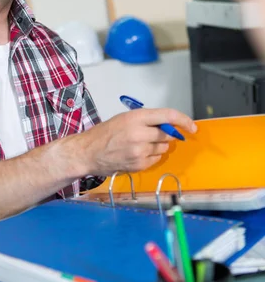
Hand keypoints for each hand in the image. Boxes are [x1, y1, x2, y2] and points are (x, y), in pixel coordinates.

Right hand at [80, 108, 196, 175]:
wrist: (88, 152)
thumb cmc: (105, 133)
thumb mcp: (125, 118)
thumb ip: (147, 120)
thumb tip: (170, 125)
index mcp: (136, 117)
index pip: (168, 116)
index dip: (184, 120)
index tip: (192, 126)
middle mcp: (140, 134)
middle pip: (168, 134)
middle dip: (166, 134)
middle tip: (153, 134)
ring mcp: (140, 151)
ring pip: (163, 148)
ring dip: (158, 145)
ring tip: (140, 144)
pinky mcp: (139, 165)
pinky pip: (156, 159)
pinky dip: (151, 156)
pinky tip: (137, 153)